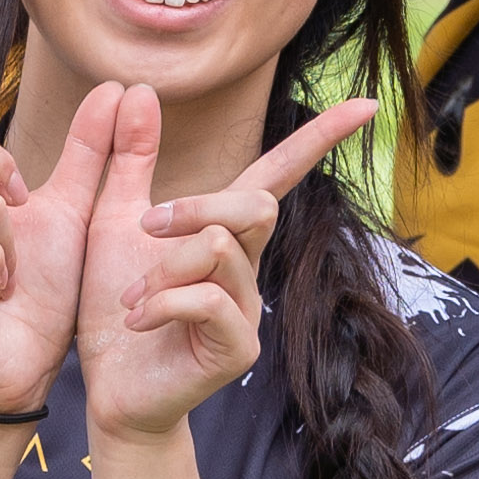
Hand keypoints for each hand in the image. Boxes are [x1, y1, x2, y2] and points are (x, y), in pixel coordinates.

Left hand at [76, 92, 377, 445]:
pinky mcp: (240, 347)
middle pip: (255, 203)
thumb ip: (129, 159)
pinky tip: (138, 322)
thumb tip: (139, 88)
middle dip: (195, 207)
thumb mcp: (113, 221)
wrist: (111, 390)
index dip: (321, 137)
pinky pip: (207, 299)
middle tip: (143, 228)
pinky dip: (161, 303)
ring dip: (163, 268)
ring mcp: (250, 307)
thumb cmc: (118, 307)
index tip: (367, 105)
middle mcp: (249, 266)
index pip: (280, 173)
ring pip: (221, 249)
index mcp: (226, 233)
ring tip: (132, 300)